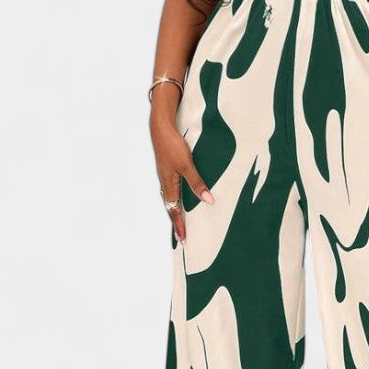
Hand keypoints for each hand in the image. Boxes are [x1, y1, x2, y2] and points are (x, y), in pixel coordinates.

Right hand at [149, 113, 213, 240]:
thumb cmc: (173, 146)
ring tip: (180, 221)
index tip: (183, 239)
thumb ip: (197, 183)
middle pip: (170, 208)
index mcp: (168, 185)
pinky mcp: (167, 170)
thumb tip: (208, 201)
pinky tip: (179, 198)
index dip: (179, 225)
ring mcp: (165, 176)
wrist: (160, 128)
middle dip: (176, 222)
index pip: (174, 211)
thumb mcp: (187, 165)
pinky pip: (171, 190)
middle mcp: (165, 183)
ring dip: (175, 211)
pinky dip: (175, 199)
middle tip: (181, 236)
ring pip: (170, 199)